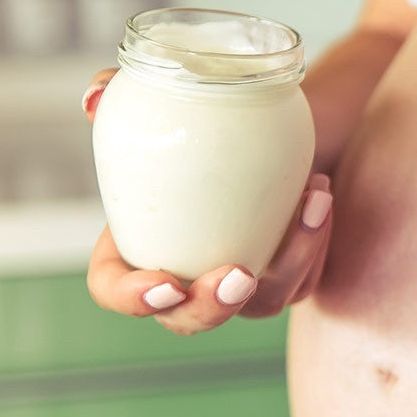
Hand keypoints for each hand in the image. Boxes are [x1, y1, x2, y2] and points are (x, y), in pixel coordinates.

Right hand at [80, 70, 333, 335]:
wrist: (282, 124)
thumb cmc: (210, 121)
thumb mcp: (174, 105)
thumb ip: (122, 97)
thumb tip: (95, 99)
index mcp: (140, 244)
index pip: (114, 289)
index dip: (131, 298)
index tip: (166, 283)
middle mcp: (190, 274)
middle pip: (189, 319)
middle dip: (212, 308)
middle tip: (241, 274)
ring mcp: (242, 284)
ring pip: (262, 304)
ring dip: (291, 259)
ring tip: (312, 198)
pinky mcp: (291, 277)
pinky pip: (306, 282)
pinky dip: (316, 243)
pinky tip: (321, 195)